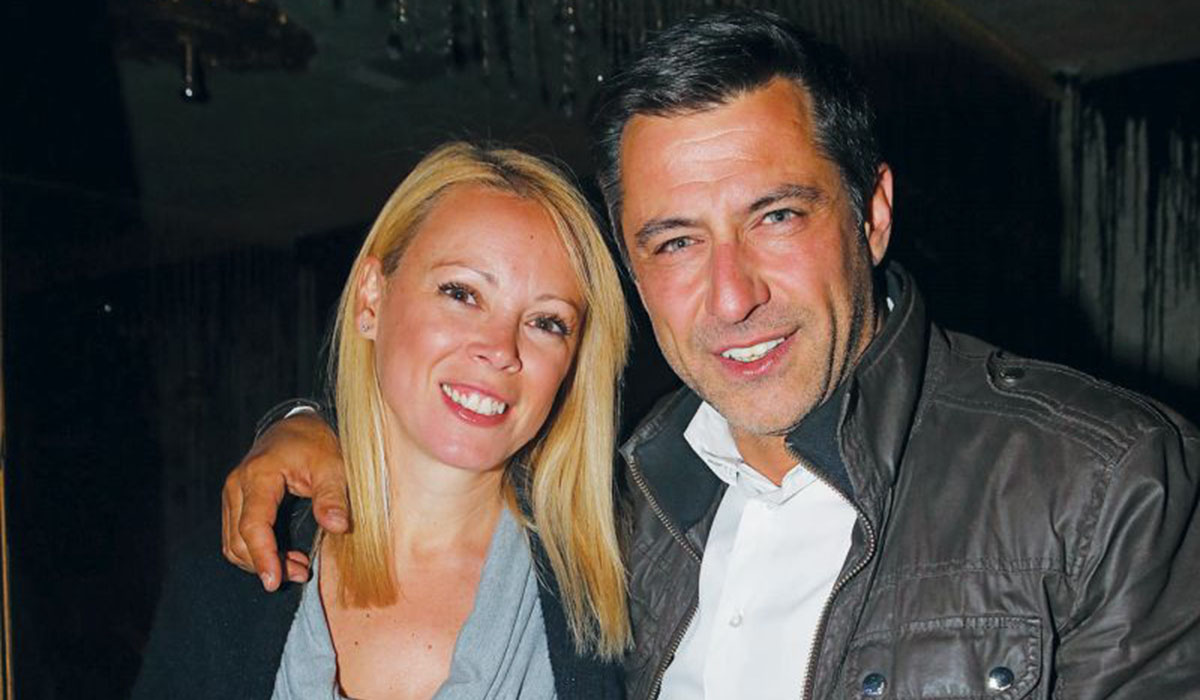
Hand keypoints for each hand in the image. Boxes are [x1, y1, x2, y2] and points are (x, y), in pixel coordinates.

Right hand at [221, 411, 348, 590]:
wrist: (298, 426)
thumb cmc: (316, 444)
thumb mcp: (333, 466)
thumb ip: (333, 497)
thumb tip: (337, 527)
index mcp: (259, 475)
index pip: (252, 525)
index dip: (262, 556)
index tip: (274, 580)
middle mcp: (237, 485)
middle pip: (238, 540)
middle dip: (265, 564)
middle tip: (300, 573)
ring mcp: (232, 493)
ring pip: (233, 542)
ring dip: (260, 561)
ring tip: (296, 567)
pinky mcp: (236, 501)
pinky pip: (236, 535)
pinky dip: (256, 552)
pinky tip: (284, 556)